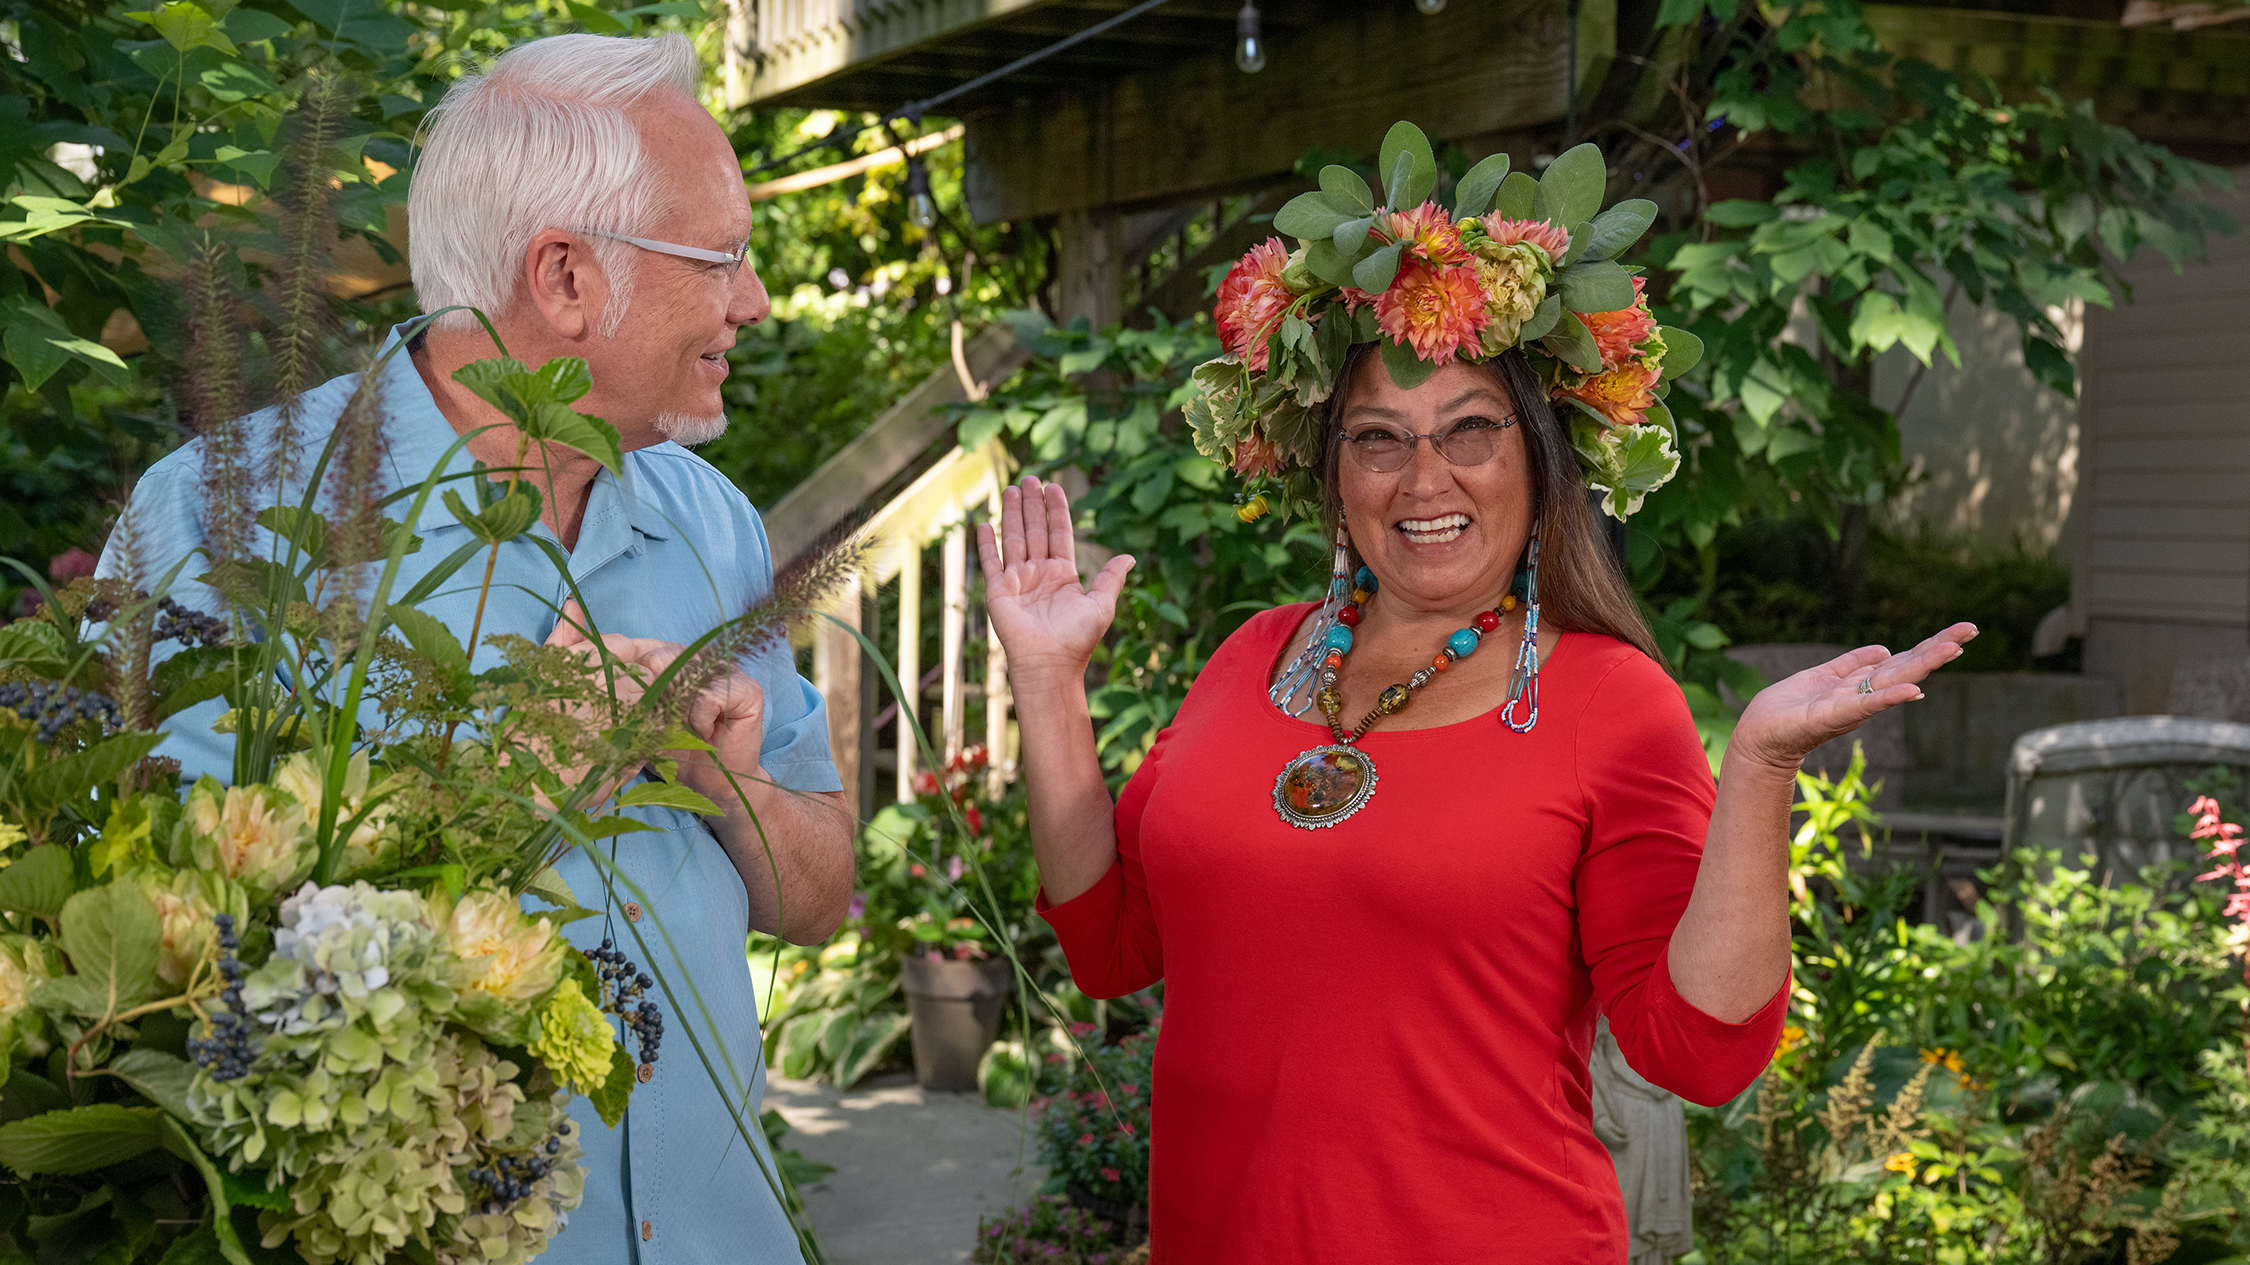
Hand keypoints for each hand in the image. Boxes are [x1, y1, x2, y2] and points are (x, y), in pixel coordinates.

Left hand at [543, 603, 766, 808]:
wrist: (710, 784)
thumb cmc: (661, 750)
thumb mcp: (617, 710)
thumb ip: (589, 657)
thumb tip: (570, 605)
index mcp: (665, 657)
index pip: (639, 648)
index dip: (629, 678)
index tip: (624, 711)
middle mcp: (695, 656)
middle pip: (661, 657)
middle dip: (651, 696)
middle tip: (652, 726)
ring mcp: (722, 670)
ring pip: (686, 671)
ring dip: (675, 708)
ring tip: (675, 730)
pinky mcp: (746, 690)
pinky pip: (710, 694)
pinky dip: (698, 718)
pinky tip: (699, 732)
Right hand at [974, 476, 1134, 689]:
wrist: (1050, 664)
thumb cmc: (1077, 639)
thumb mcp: (1101, 605)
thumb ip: (1111, 578)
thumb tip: (1130, 557)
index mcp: (1063, 575)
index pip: (1058, 533)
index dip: (1056, 510)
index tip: (1054, 487)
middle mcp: (1039, 574)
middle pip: (1034, 531)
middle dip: (1032, 505)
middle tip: (1030, 479)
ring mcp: (1017, 582)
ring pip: (1013, 540)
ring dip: (1011, 515)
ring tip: (1011, 489)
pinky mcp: (998, 592)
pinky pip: (991, 563)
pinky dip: (986, 544)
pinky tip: (983, 524)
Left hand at [1728, 622, 1978, 774]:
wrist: (1758, 737)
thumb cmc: (1787, 710)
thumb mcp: (1821, 677)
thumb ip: (1850, 664)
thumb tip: (1883, 649)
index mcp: (1861, 684)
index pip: (1903, 660)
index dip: (1931, 645)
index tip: (1964, 630)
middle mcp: (1863, 695)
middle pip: (1906, 668)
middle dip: (1937, 650)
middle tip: (1971, 631)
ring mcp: (1850, 707)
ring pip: (1892, 683)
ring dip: (1922, 666)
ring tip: (1952, 648)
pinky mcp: (1830, 717)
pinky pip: (1862, 706)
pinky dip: (1887, 699)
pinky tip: (1911, 690)